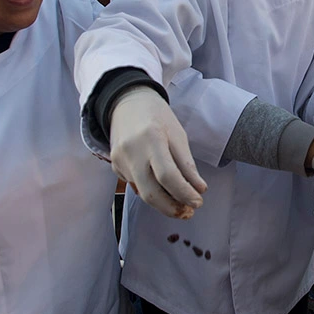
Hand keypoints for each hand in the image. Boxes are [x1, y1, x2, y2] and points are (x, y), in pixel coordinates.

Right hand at [109, 86, 205, 218]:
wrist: (126, 102)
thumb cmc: (156, 116)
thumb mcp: (178, 134)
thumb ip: (187, 164)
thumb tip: (198, 189)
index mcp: (151, 138)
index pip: (168, 176)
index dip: (185, 193)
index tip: (198, 201)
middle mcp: (131, 152)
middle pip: (151, 193)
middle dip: (172, 208)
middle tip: (189, 211)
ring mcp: (119, 160)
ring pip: (142, 193)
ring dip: (163, 204)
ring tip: (181, 206)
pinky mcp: (114, 166)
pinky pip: (135, 186)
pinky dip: (152, 192)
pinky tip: (164, 191)